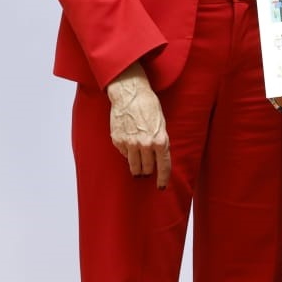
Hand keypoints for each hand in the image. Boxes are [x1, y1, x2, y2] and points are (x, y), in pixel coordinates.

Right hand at [105, 63, 170, 188]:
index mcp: (160, 140)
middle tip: (147, 171)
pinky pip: (124, 154)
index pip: (163, 166)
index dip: (163, 178)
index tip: (161, 186)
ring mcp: (130, 144)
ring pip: (134, 166)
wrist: (130, 95)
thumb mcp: (161, 124)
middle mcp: (145, 145)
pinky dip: (127, 153)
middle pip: (147, 168)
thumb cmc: (149, 107)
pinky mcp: (117, 141)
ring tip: (138, 168)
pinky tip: (129, 145)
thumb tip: (158, 157)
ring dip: (137, 168)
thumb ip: (160, 142)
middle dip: (148, 171)